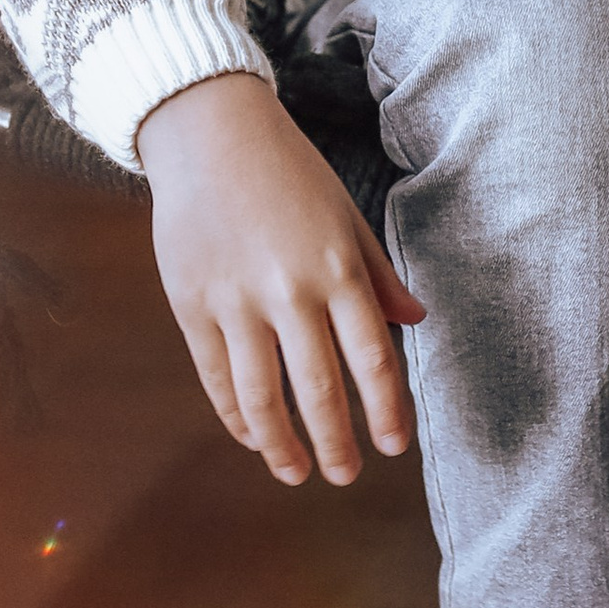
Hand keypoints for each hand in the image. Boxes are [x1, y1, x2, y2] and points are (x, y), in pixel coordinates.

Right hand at [138, 71, 424, 487]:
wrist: (208, 131)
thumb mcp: (345, 215)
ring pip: (261, 395)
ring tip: (296, 473)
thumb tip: (416, 323)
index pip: (371, 358)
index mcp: (337, 269)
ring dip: (282, 444)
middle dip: (337, 442)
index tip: (396, 446)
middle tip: (347, 476)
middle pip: (318, 388)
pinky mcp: (192, 303)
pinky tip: (253, 436)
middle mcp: (288, 290)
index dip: (386, 409)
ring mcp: (235, 300)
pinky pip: (216, 375)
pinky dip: (235, 414)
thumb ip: (378, 275)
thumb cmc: (289, 172)